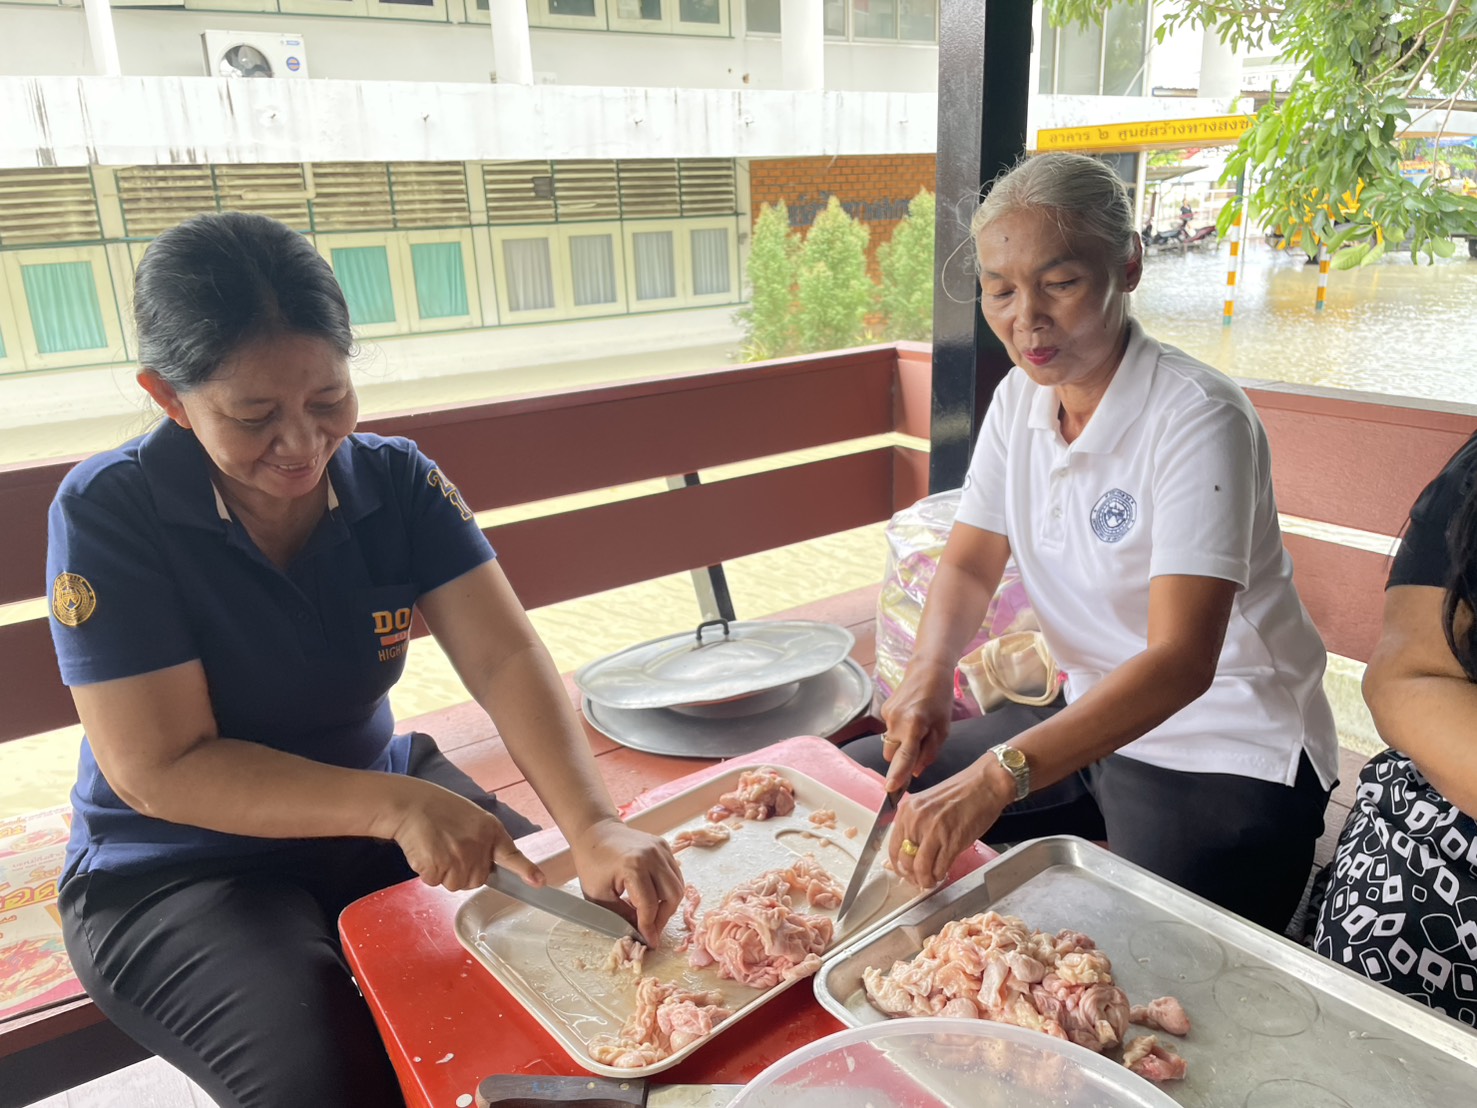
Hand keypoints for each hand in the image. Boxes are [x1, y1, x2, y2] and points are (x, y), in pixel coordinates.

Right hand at [380, 779, 543, 891]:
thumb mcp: (473, 818)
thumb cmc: (440, 810)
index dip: (526, 870)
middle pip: (475, 880)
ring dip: (443, 872)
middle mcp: (478, 846)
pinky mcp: (438, 866)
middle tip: (449, 847)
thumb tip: (486, 866)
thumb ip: (484, 841)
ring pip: (454, 884)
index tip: (539, 882)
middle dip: (462, 870)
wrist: (411, 804)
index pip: (512, 855)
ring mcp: (459, 858)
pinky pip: (435, 882)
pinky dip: (427, 872)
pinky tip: (425, 851)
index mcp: (490, 830)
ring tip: (436, 846)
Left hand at [570, 818, 685, 946]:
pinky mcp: (664, 847)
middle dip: (663, 917)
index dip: (649, 927)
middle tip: (652, 929)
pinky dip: (668, 889)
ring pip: (678, 885)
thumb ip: (621, 916)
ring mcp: (661, 849)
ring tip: (653, 915)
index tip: (649, 942)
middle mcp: (652, 856)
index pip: (649, 905)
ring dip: (668, 905)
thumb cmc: (592, 864)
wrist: (595, 833)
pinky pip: (674, 874)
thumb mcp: (599, 896)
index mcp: (633, 867)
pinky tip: (655, 896)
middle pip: (672, 895)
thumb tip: (640, 934)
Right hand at [878, 660, 956, 791]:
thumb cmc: (940, 698)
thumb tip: (916, 771)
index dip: (897, 774)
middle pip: (891, 754)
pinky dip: (900, 731)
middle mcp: (896, 721)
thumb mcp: (943, 729)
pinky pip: (890, 730)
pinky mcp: (884, 710)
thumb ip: (929, 752)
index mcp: (914, 725)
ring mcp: (887, 715)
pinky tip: (912, 718)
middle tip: (919, 748)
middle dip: (901, 758)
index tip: (890, 790)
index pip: (904, 757)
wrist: (927, 668)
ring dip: (901, 743)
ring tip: (918, 728)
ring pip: (890, 742)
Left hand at [887, 758, 1013, 887]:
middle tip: (920, 880)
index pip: (894, 847)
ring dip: (925, 880)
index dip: (899, 865)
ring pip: (921, 868)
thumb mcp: (929, 805)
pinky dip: (940, 875)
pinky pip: (940, 867)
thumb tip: (911, 851)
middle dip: (912, 876)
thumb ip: (917, 825)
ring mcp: (934, 831)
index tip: (905, 872)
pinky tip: (942, 874)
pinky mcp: (952, 840)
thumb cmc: (962, 793)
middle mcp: (916, 820)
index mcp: (908, 810)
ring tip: (931, 881)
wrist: (985, 784)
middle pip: (905, 860)